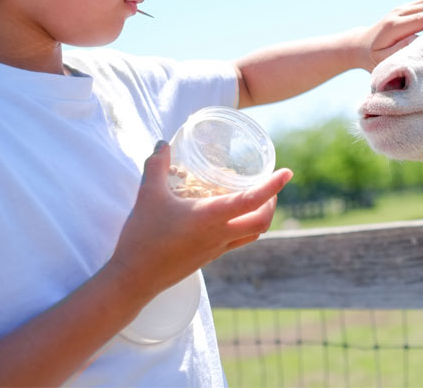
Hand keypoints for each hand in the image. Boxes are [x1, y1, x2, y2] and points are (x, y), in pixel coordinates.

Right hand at [106, 142, 293, 299]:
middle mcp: (220, 234)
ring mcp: (216, 249)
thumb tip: (163, 143)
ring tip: (254, 200)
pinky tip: (228, 218)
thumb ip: (156, 166)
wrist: (135, 279)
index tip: (287, 172)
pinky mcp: (208, 258)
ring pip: (253, 234)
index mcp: (212, 217)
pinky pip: (237, 242)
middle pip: (263, 222)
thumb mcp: (147, 195)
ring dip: (261, 217)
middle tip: (268, 186)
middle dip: (272, 203)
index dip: (273, 186)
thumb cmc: (143, 237)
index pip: (253, 200)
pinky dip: (243, 227)